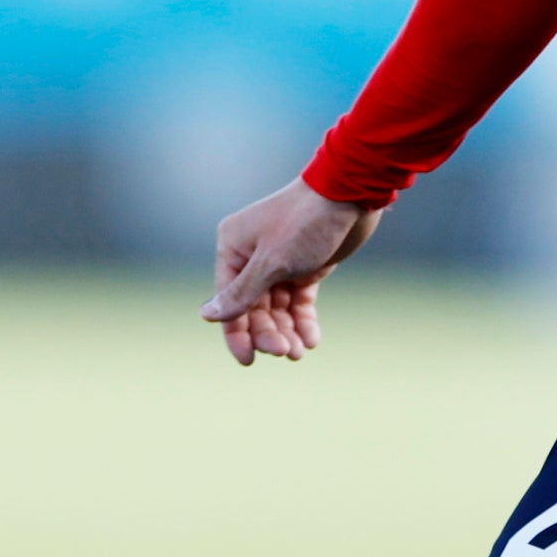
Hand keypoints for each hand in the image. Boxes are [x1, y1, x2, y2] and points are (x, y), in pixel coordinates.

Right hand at [199, 178, 380, 364]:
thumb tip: (206, 315)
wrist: (350, 195)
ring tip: (300, 351)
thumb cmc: (304, 223)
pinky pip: (298, 301)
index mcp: (233, 249)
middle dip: (269, 333)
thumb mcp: (271, 263)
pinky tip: (311, 339)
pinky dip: (303, 320)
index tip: (250, 360)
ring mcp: (279, 262)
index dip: (238, 333)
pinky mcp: (304, 267)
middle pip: (254, 308)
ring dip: (287, 331)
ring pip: (277, 308)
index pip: (230, 300)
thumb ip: (241, 294)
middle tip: (287, 352)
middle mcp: (251, 256)